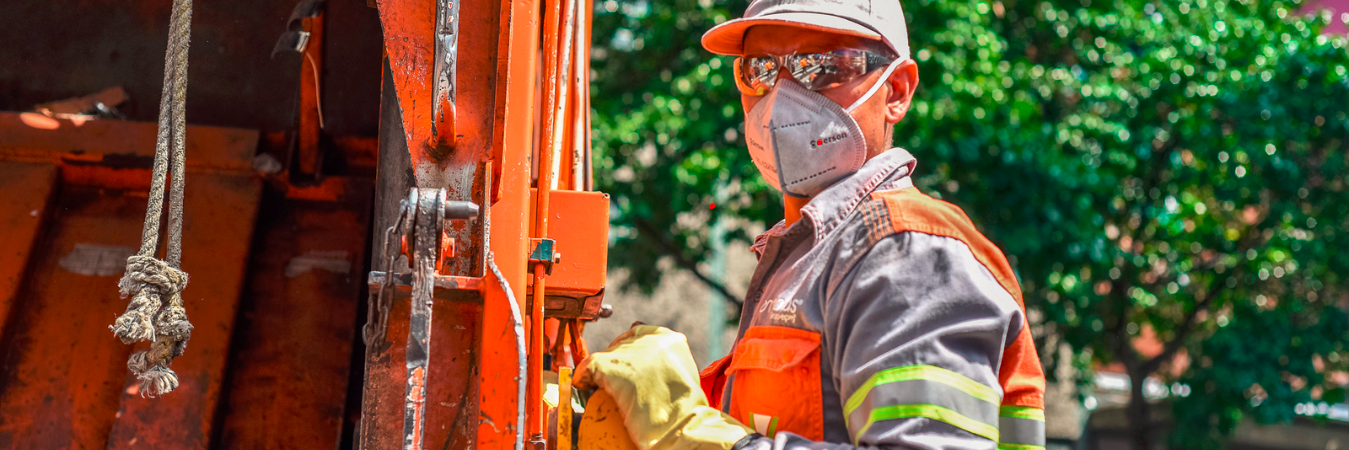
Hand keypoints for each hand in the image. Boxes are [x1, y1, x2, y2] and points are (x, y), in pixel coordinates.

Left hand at [575, 325, 750, 449]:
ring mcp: (630, 352)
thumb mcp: (680, 378)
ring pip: (605, 356)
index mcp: (670, 340)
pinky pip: (587, 368)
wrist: (679, 426)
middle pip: (621, 344)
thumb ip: (663, 366)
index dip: (628, 350)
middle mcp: (650, 339)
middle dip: (616, 364)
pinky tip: (585, 386)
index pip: (639, 333)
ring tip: (603, 388)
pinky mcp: (610, 366)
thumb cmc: (684, 412)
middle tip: (614, 383)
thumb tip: (642, 369)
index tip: (624, 364)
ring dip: (602, 373)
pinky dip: (584, 378)